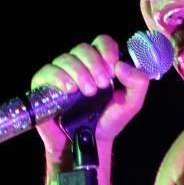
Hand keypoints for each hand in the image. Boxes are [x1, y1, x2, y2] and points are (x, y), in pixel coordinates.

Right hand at [30, 34, 149, 157]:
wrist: (91, 142)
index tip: (113, 65)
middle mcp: (80, 65)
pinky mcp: (45, 86)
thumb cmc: (109, 119)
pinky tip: (69, 90)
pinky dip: (59, 77)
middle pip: (83, 48)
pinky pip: (47, 71)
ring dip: (79, 72)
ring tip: (88, 92)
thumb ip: (138, 83)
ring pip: (65, 58)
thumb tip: (122, 66)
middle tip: (103, 84)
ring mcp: (61, 74)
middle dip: (94, 64)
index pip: (101, 42)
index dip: (107, 49)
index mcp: (100, 64)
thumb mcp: (132, 103)